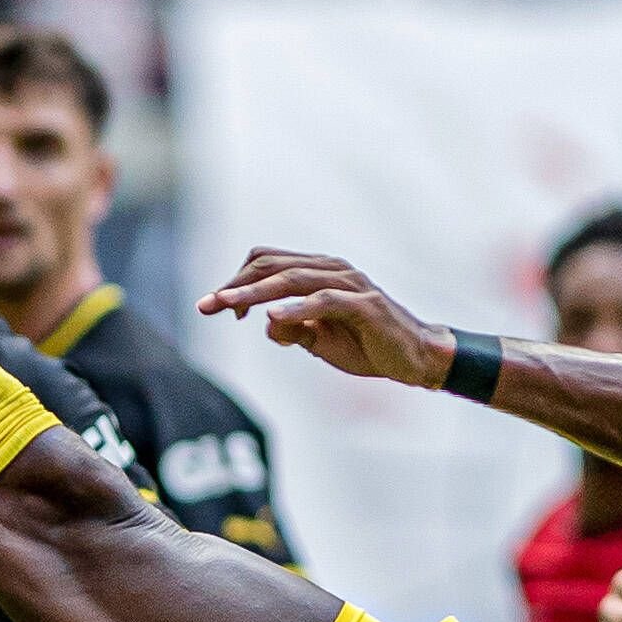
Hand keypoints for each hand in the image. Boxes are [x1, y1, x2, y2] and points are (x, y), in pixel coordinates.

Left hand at [196, 250, 452, 386]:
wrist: (414, 358)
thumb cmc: (367, 345)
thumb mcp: (318, 341)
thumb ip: (291, 330)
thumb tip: (266, 325)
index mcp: (318, 273)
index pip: (267, 263)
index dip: (238, 282)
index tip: (219, 306)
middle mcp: (331, 270)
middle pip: (271, 265)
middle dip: (235, 285)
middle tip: (207, 306)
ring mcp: (348, 284)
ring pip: (292, 278)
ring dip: (255, 293)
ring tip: (228, 305)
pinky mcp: (363, 304)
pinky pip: (323, 302)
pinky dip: (295, 309)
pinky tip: (271, 319)